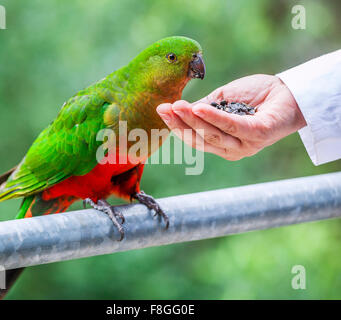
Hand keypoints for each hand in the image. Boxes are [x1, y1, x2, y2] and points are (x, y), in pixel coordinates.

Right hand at [156, 74, 306, 160]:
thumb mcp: (222, 101)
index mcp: (222, 143)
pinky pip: (232, 127)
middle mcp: (231, 149)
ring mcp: (245, 145)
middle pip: (200, 140)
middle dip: (180, 124)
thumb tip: (180, 110)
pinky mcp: (258, 135)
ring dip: (193, 120)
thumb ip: (204, 108)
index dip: (176, 125)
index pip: (194, 138)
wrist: (289, 90)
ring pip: (213, 135)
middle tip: (165, 108)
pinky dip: (214, 118)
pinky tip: (199, 107)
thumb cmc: (256, 96)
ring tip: (178, 106)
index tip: (161, 109)